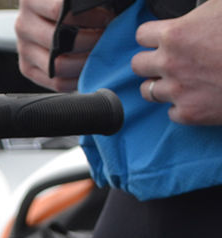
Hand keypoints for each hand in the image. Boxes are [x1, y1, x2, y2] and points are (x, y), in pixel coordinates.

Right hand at [16, 0, 113, 90]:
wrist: (49, 15)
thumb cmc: (69, 4)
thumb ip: (84, 1)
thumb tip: (115, 7)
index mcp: (32, 0)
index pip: (60, 10)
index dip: (91, 16)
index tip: (109, 17)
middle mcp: (23, 25)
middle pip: (59, 40)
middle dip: (91, 40)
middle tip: (108, 37)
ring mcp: (23, 49)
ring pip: (58, 65)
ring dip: (86, 61)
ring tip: (100, 51)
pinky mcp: (27, 68)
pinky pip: (56, 82)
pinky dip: (78, 78)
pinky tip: (89, 67)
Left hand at [133, 0, 221, 124]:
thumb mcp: (221, 7)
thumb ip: (200, 12)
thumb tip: (197, 13)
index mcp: (175, 35)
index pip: (142, 35)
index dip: (153, 36)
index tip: (163, 38)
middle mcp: (169, 64)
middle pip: (138, 65)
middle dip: (152, 61)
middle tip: (170, 59)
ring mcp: (177, 91)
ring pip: (148, 91)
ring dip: (161, 84)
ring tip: (181, 79)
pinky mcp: (189, 113)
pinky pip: (171, 112)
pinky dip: (181, 105)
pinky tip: (196, 96)